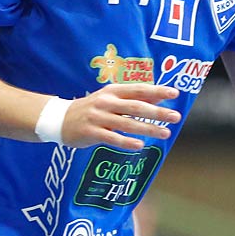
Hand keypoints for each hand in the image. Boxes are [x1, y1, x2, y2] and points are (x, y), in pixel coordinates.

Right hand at [61, 83, 180, 150]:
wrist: (59, 118)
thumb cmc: (91, 108)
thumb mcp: (110, 99)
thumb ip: (133, 98)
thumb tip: (158, 98)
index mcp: (112, 91)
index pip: (138, 89)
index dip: (157, 91)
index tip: (174, 93)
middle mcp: (106, 102)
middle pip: (136, 106)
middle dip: (157, 112)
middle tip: (175, 116)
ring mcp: (98, 117)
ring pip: (127, 123)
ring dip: (148, 129)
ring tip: (165, 133)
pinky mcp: (91, 132)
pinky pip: (112, 138)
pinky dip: (126, 142)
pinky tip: (140, 146)